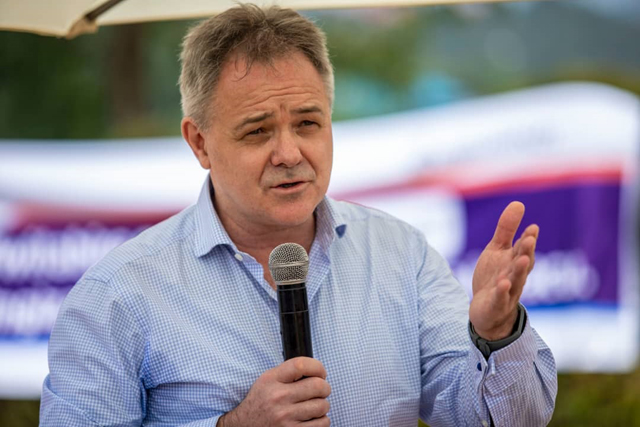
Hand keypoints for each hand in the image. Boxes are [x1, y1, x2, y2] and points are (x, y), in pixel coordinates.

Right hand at [218, 357, 330, 426]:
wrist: (243, 426)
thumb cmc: (260, 402)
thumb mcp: (267, 381)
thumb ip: (288, 373)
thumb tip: (317, 372)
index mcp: (272, 380)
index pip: (301, 365)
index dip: (318, 367)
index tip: (321, 373)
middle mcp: (278, 397)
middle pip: (318, 386)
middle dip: (325, 388)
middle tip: (321, 391)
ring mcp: (285, 417)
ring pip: (322, 406)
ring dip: (323, 406)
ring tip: (314, 406)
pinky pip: (321, 424)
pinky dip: (321, 421)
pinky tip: (312, 419)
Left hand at [470, 201, 536, 340]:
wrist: (486, 311)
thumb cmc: (495, 276)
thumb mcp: (497, 250)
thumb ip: (507, 229)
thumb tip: (518, 203)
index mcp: (515, 261)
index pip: (523, 249)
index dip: (528, 239)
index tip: (532, 227)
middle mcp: (515, 276)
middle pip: (522, 263)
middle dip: (527, 251)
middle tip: (529, 239)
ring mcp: (507, 292)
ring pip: (515, 280)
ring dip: (519, 270)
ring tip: (523, 259)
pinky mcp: (496, 305)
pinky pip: (500, 298)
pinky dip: (502, 291)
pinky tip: (503, 283)